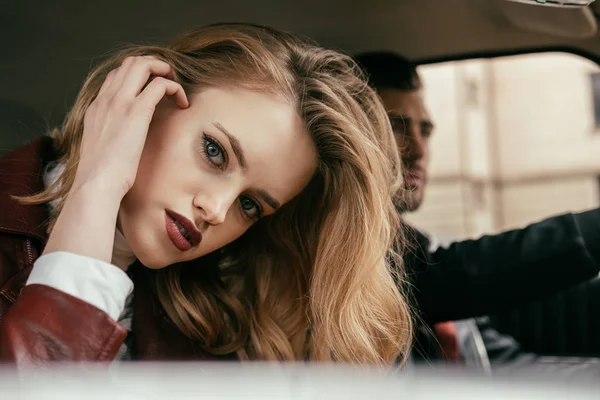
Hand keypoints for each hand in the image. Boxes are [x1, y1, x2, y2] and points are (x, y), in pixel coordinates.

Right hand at [44, 56, 187, 265]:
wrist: (96, 184)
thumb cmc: (101, 176)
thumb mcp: (101, 149)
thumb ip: (110, 136)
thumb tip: (125, 141)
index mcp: (96, 107)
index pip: (116, 76)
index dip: (137, 77)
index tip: (152, 90)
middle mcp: (106, 99)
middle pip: (129, 62)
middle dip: (153, 65)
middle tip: (169, 81)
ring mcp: (120, 102)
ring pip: (143, 64)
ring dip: (164, 70)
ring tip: (177, 88)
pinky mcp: (137, 111)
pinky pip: (160, 84)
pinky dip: (175, 88)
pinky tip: (183, 104)